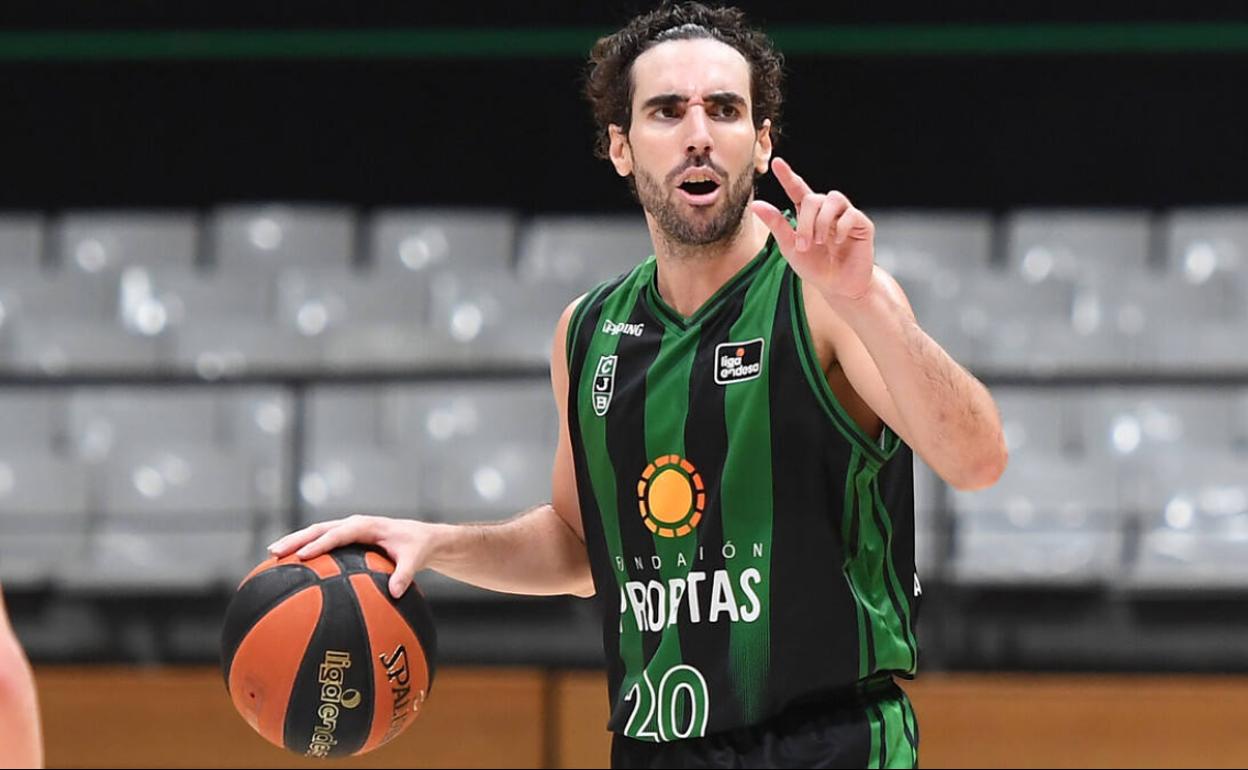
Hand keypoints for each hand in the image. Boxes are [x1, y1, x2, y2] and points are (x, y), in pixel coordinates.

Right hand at [267, 515, 437, 597]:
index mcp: (367, 526)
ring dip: (295, 541)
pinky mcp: (345, 538)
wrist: (420, 537)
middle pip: (319, 529)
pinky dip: (305, 548)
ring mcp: (347, 530)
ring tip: (272, 555)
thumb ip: (405, 574)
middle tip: (275, 552)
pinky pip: (321, 541)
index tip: (303, 556)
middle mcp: (353, 524)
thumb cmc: (416, 547)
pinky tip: (289, 565)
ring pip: (315, 532)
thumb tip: (395, 593)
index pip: (339, 533)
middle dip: (296, 539)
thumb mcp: (415, 559)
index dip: (320, 543)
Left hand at [749, 157, 875, 300]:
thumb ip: (777, 225)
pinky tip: (837, 241)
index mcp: (808, 215)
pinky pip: (851, 214)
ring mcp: (845, 216)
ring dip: (822, 221)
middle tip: (805, 245)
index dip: (788, 176)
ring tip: (820, 241)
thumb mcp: (791, 248)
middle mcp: (827, 211)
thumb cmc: (815, 268)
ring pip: (833, 199)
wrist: (839, 287)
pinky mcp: (862, 224)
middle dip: (806, 222)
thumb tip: (756, 205)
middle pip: (813, 198)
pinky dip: (841, 227)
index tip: (777, 163)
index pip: (797, 189)